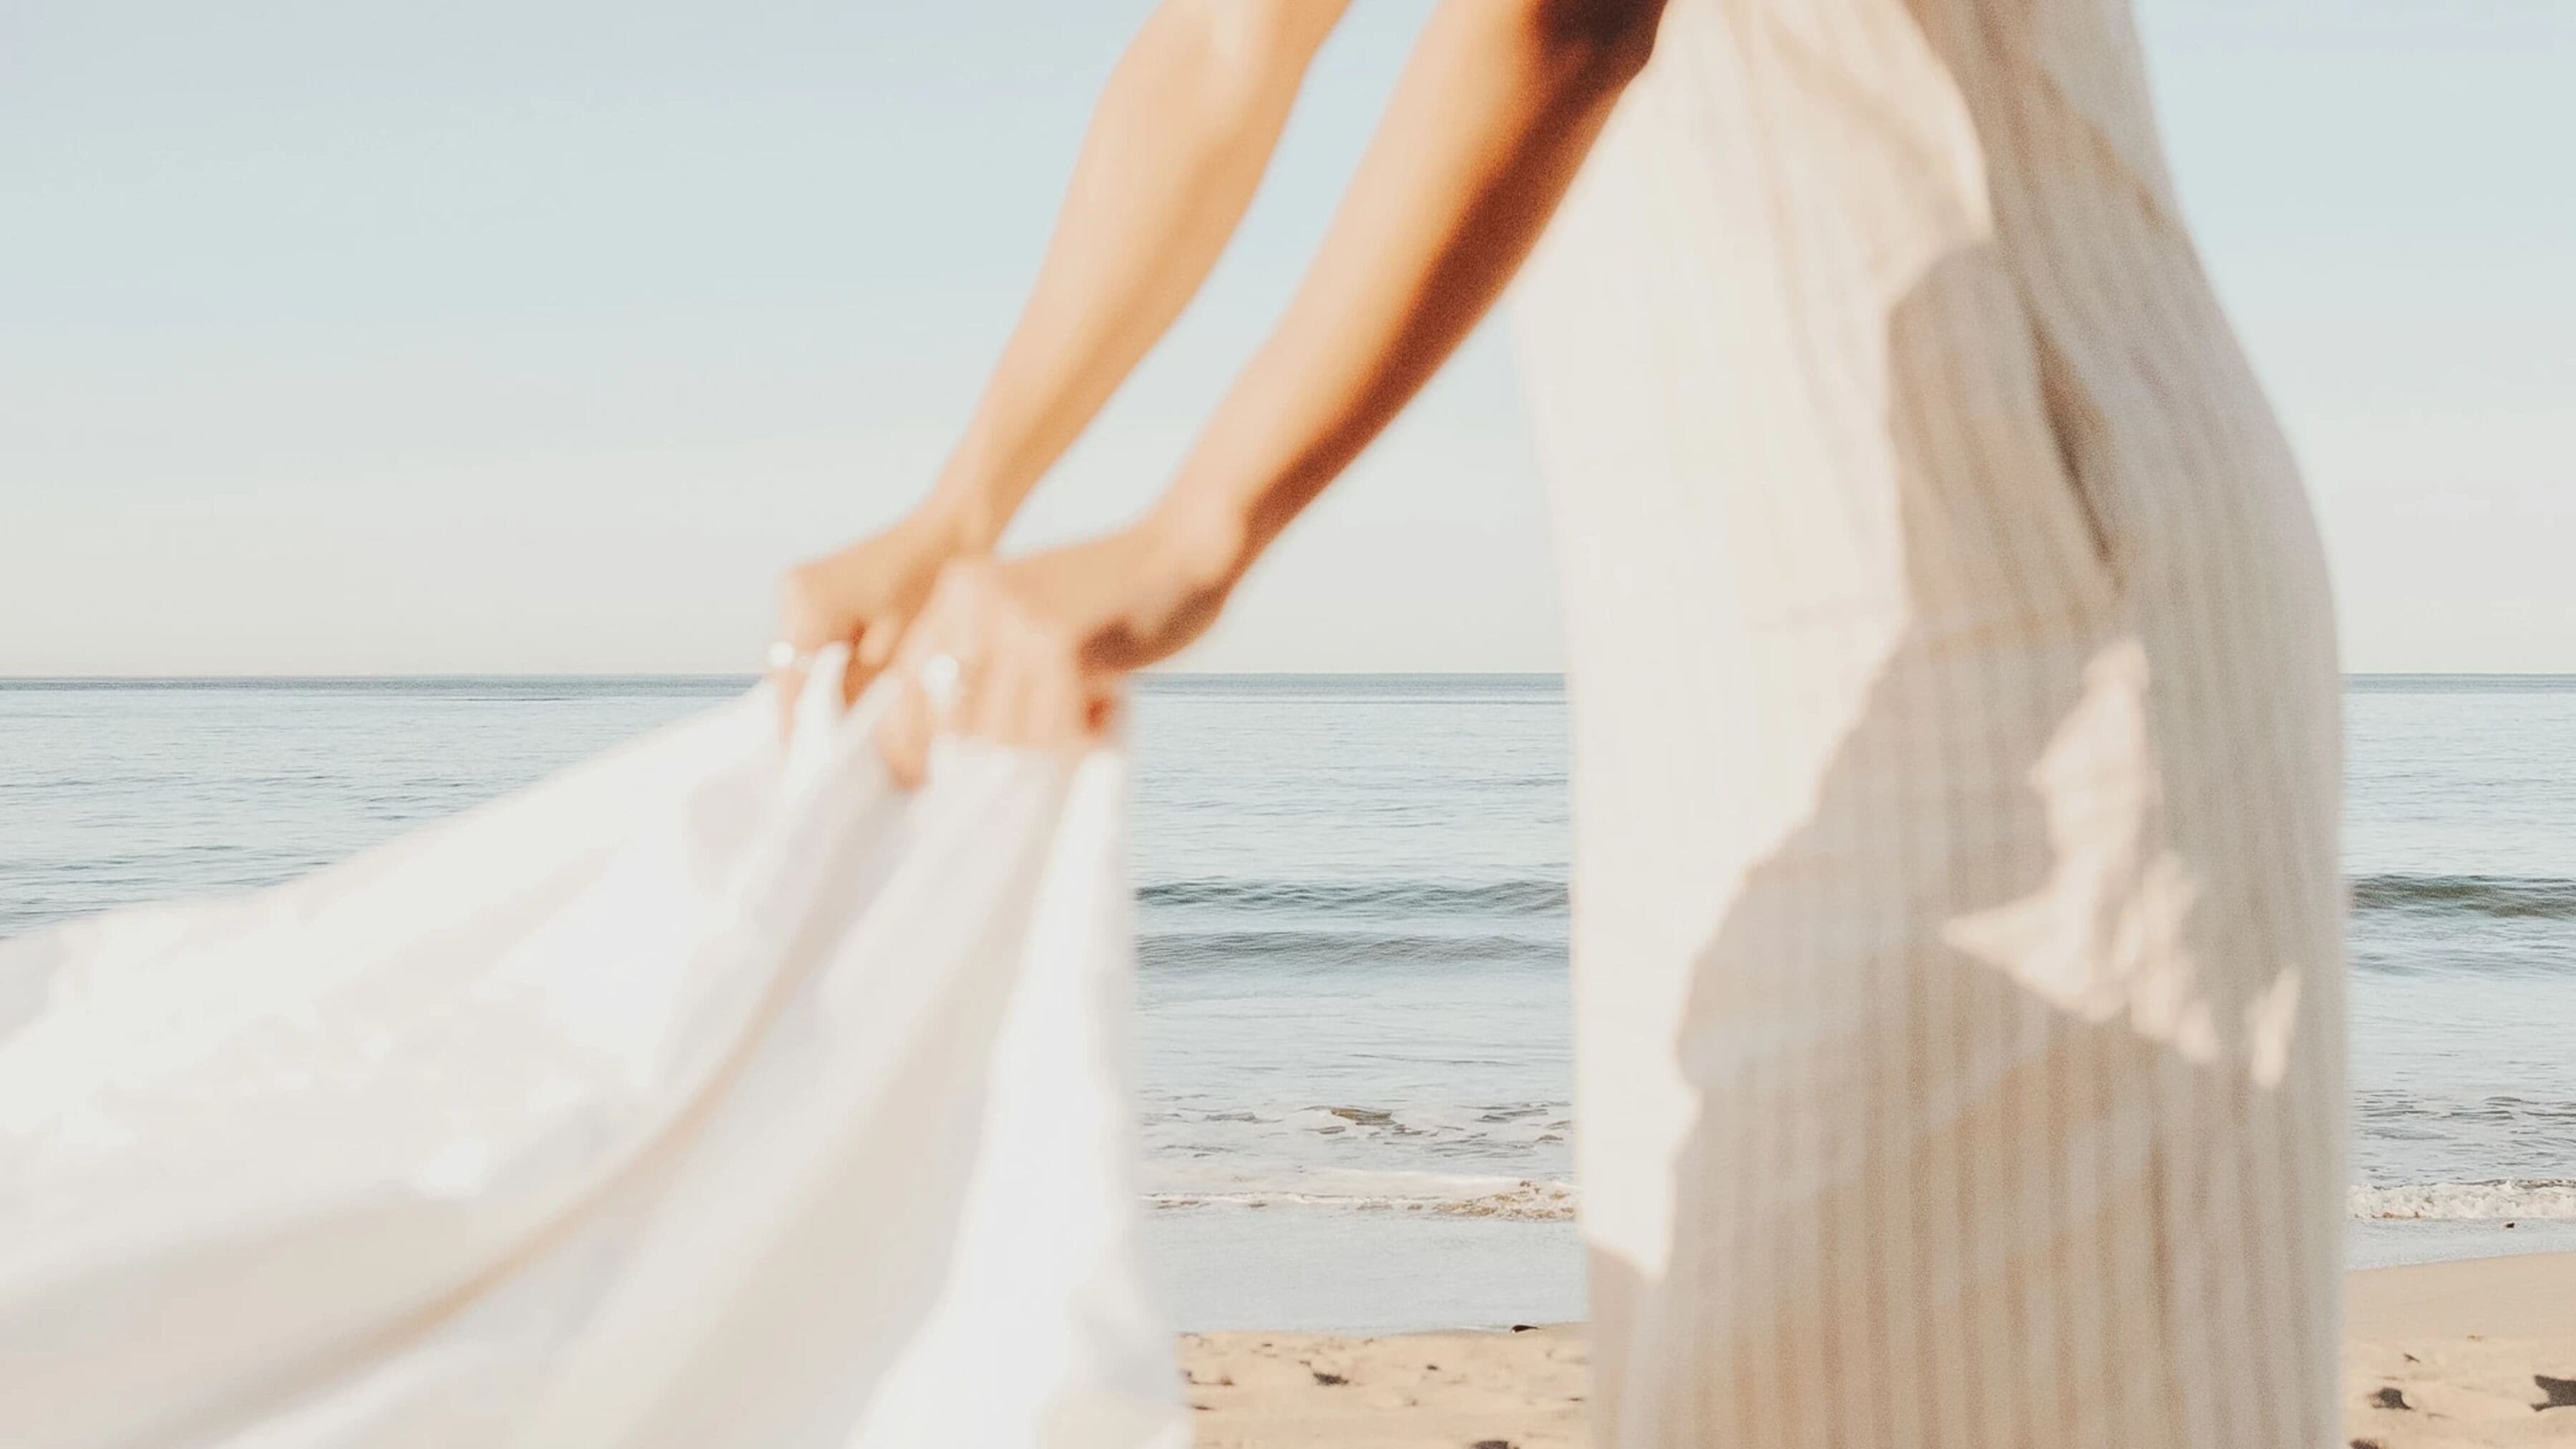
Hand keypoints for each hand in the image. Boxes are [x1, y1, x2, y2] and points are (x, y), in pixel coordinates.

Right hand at [769, 509, 975, 736]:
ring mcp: (798, 588)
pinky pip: (812, 641)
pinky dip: (831, 664)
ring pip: (800, 659)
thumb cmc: (932, 583)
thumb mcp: (898, 652)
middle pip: (790, 672)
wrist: (948, 533)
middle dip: (811, 709)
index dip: (797, 728)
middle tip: (835, 751)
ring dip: (822, 687)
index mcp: (808, 605)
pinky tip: (858, 681)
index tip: (801, 767)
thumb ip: (859, 693)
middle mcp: (792, 593)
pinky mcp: (812, 590)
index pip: (790, 682)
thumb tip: (836, 733)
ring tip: (852, 718)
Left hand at [874, 516, 1238, 786]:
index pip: (909, 682)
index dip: (911, 740)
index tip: (925, 780)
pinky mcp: (1059, 643)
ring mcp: (1017, 619)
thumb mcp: (1035, 614)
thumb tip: (952, 750)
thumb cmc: (1119, 597)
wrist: (1186, 548)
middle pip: (953, 718)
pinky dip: (1078, 741)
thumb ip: (993, 662)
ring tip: (1077, 727)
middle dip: (983, 761)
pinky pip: (1051, 732)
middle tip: (1020, 772)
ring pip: (1002, 734)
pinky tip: (1103, 716)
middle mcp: (978, 598)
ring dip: (1041, 751)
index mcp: (962, 589)